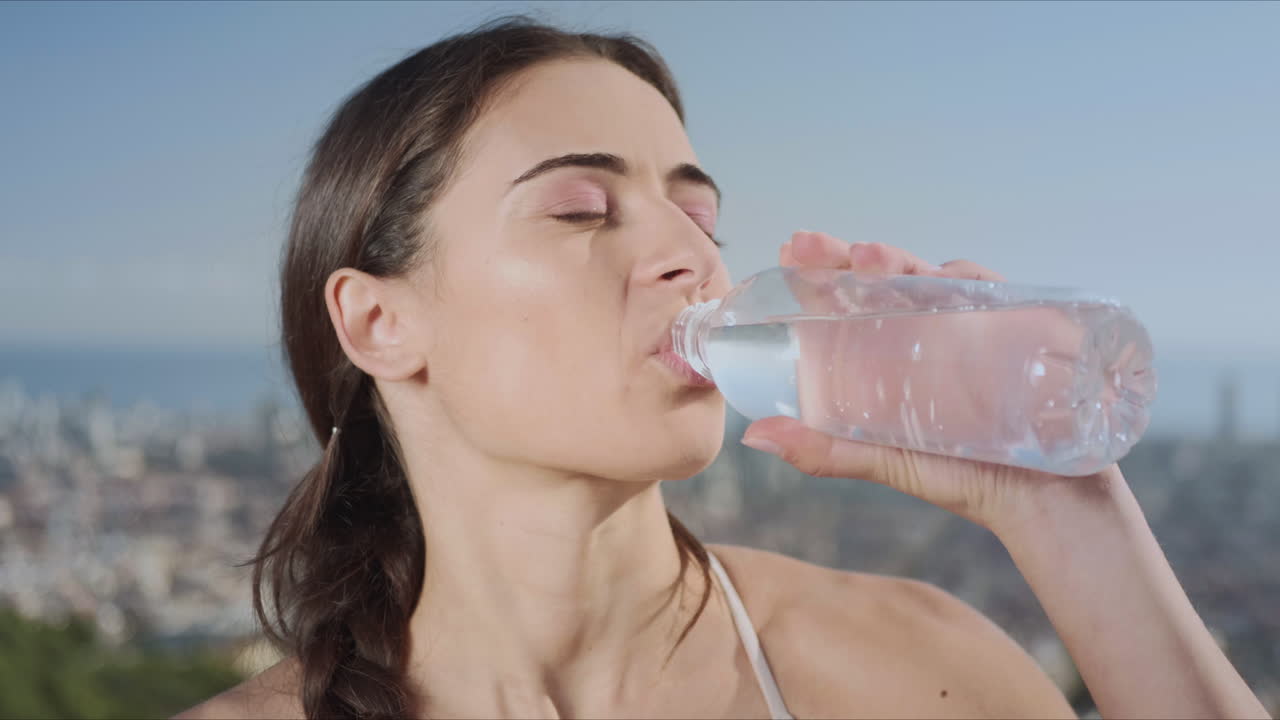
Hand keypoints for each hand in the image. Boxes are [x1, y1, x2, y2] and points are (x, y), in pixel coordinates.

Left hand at [741, 231, 1124, 533]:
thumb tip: (755, 437)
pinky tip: (947, 277)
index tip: (788, 253)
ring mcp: (979, 325)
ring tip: (866, 257)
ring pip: (936, 277)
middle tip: (807, 246)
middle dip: (849, 256)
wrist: (1047, 505)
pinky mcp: (1024, 327)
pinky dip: (971, 280)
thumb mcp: (885, 459)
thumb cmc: (965, 478)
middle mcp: (935, 328)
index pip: (853, 299)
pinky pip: (997, 292)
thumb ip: (825, 450)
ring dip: (901, 262)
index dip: (822, 272)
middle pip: (889, 278)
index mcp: (897, 350)